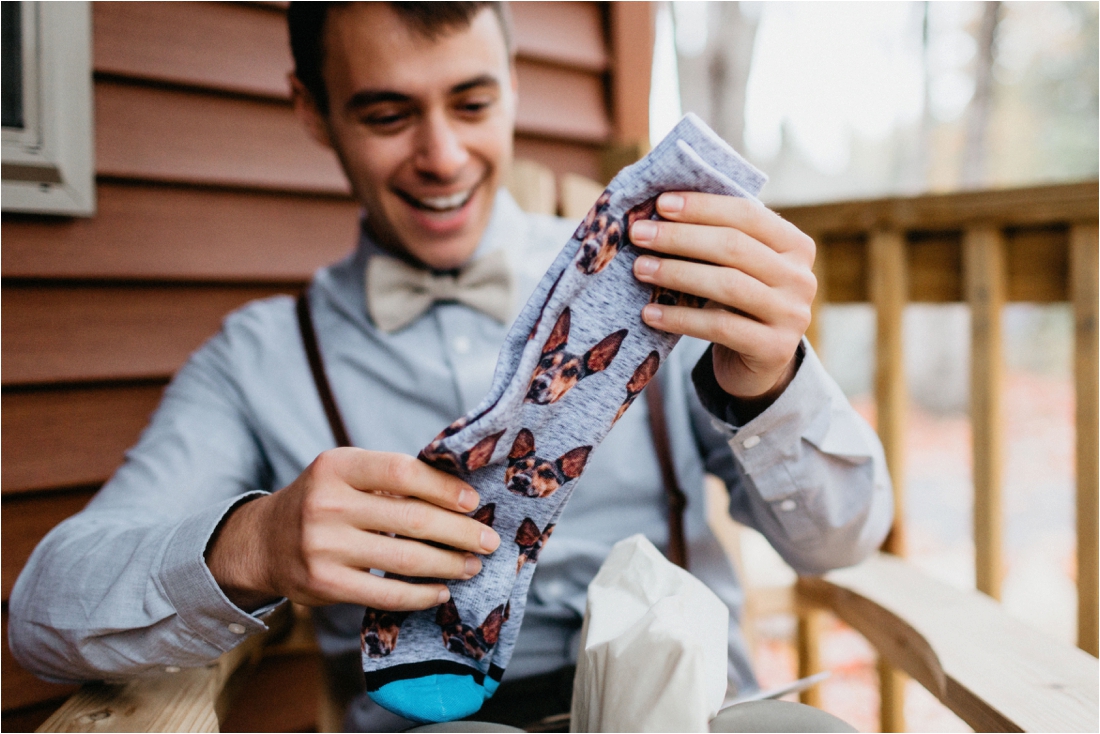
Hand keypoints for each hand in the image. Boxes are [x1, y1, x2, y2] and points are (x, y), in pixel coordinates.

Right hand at [206, 448, 500, 611]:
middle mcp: (327, 503)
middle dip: (460, 532)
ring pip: (405, 559)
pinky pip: (386, 594)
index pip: (402, 471)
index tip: (472, 502)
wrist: (263, 541)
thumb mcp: (345, 474)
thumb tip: (460, 494)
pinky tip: (440, 591)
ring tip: (472, 565)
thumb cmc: (322, 501)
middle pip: (411, 519)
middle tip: (489, 540)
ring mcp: (324, 546)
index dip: (444, 487)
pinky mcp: (325, 584)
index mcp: (337, 466)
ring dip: (448, 564)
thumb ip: (391, 479)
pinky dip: (420, 595)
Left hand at [630, 192, 815, 398]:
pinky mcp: (774, 349)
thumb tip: (659, 212)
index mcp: (796, 246)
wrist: (757, 365)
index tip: (660, 204)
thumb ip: (715, 240)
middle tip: (639, 234)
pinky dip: (680, 318)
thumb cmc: (738, 305)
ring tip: (640, 269)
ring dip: (676, 273)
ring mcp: (791, 315)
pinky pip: (719, 327)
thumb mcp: (737, 269)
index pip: (747, 214)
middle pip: (734, 247)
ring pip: (728, 285)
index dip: (702, 207)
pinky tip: (649, 313)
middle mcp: (800, 278)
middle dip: (680, 237)